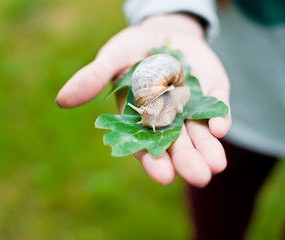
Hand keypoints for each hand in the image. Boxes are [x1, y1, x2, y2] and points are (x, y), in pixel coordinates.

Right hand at [56, 13, 230, 186]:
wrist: (162, 30)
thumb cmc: (131, 50)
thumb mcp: (111, 60)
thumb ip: (93, 79)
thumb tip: (62, 100)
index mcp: (141, 120)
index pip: (147, 146)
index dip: (154, 161)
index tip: (164, 176)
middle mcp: (168, 119)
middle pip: (178, 144)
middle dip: (188, 161)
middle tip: (200, 178)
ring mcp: (191, 107)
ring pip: (201, 132)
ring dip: (209, 148)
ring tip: (216, 165)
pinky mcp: (212, 90)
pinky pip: (216, 105)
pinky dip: (219, 116)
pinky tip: (221, 128)